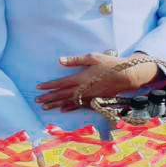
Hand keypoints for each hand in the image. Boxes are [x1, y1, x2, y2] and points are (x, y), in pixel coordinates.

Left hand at [36, 53, 157, 110]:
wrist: (128, 75)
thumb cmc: (111, 64)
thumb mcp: (93, 57)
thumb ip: (76, 60)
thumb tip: (60, 61)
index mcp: (81, 78)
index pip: (61, 83)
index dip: (49, 86)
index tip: (38, 87)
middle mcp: (83, 89)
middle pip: (63, 94)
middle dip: (49, 97)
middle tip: (37, 100)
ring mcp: (89, 95)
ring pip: (69, 101)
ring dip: (56, 104)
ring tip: (45, 107)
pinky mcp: (95, 99)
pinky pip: (80, 105)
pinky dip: (70, 107)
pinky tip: (63, 109)